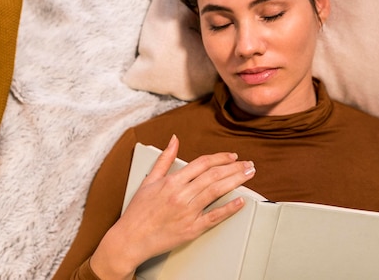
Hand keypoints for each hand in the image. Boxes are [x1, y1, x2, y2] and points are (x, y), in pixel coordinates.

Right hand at [89, 134, 255, 278]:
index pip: (202, 163)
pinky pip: (214, 217)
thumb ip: (165, 159)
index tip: (232, 156)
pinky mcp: (191, 229)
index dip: (220, 157)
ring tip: (249, 175)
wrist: (129, 239)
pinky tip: (241, 201)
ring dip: (236, 181)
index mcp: (172, 181)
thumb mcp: (149, 180)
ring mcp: (187, 212)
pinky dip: (229, 208)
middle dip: (234, 168)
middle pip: (214, 175)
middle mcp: (181, 195)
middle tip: (249, 164)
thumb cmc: (138, 211)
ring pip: (216, 191)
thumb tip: (174, 139)